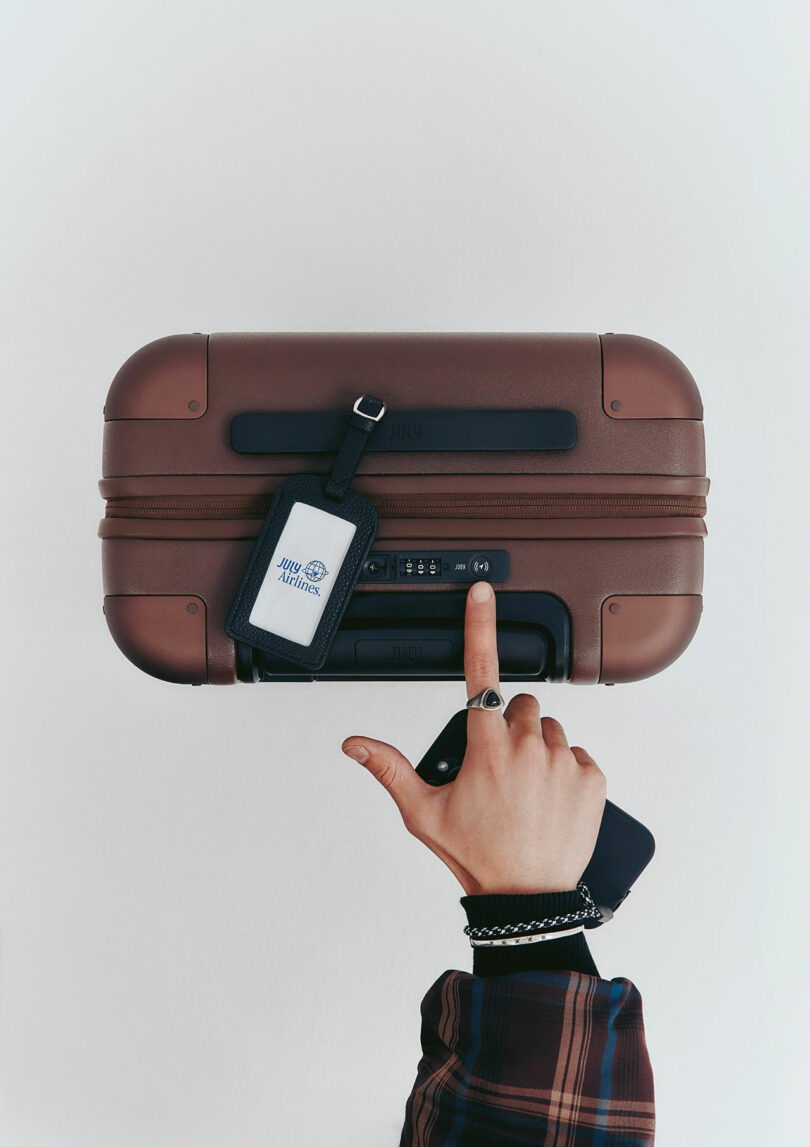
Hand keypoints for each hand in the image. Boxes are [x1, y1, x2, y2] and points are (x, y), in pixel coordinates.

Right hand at [341, 581, 605, 894]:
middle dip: (506, 723)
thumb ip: (390, 769)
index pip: (480, 671)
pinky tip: (548, 799)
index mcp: (485, 747)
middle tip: (497, 766)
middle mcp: (526, 745)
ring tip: (524, 789)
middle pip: (517, 703)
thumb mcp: (423, 813)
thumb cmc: (475, 856)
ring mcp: (563, 760)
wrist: (527, 899)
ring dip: (535, 746)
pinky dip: (563, 770)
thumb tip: (355, 744)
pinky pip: (576, 755)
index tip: (483, 591)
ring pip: (548, 728)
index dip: (480, 624)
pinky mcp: (591, 777)